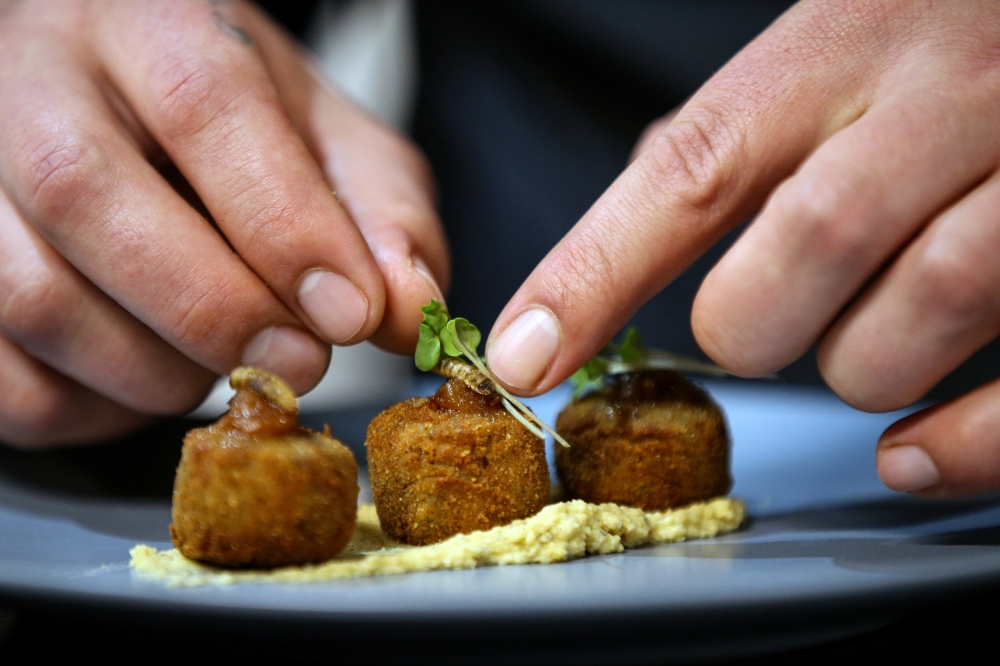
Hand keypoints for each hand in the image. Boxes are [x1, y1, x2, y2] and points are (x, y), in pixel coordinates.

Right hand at [0, 0, 446, 446]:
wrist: (122, 104)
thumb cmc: (233, 122)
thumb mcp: (328, 138)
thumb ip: (382, 214)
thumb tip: (407, 311)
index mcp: (147, 21)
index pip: (206, 105)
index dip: (284, 224)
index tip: (347, 313)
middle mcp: (31, 79)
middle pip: (88, 198)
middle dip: (216, 310)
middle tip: (298, 364)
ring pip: (36, 299)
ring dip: (157, 370)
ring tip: (227, 361)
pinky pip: (5, 378)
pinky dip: (94, 410)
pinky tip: (152, 376)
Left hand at [485, 0, 999, 497]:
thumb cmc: (942, 34)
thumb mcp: (835, 41)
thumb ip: (736, 132)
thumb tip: (628, 226)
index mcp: (846, 43)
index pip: (692, 169)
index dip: (593, 274)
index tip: (523, 356)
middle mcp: (948, 94)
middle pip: (806, 246)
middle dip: (752, 328)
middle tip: (762, 324)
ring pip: (919, 313)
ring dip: (859, 369)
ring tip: (865, 341)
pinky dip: (957, 444)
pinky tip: (911, 452)